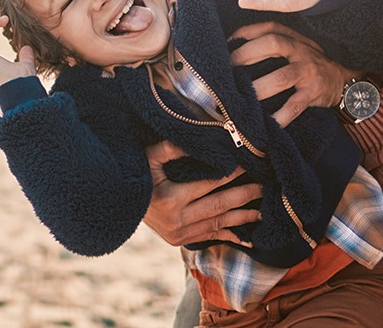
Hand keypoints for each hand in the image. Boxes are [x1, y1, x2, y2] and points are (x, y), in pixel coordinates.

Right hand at [142, 140, 261, 246]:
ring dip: (241, 218)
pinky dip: (228, 236)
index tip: (248, 163)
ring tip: (263, 211)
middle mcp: (176, 220)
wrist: (117, 204)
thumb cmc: (134, 175)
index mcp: (170, 199)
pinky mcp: (179, 241)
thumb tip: (196, 141)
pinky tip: (247, 238)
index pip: (209, 184)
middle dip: (245, 196)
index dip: (232, 174)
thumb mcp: (148, 157)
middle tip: (265, 186)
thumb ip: (170, 148)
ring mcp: (178, 234)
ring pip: (217, 225)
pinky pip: (209, 237)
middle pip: (219, 207)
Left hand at [229, 21, 355, 125]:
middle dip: (247, 54)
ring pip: (281, 77)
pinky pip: (295, 105)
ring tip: (242, 98)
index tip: (227, 43)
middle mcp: (300, 50)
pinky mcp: (313, 92)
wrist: (345, 80)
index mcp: (293, 38)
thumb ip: (275, 44)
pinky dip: (281, 116)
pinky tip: (268, 123)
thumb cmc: (310, 63)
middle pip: (273, 44)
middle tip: (228, 69)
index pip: (268, 27)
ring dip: (259, 87)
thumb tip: (236, 50)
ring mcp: (308, 71)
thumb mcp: (297, 47)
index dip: (246, 32)